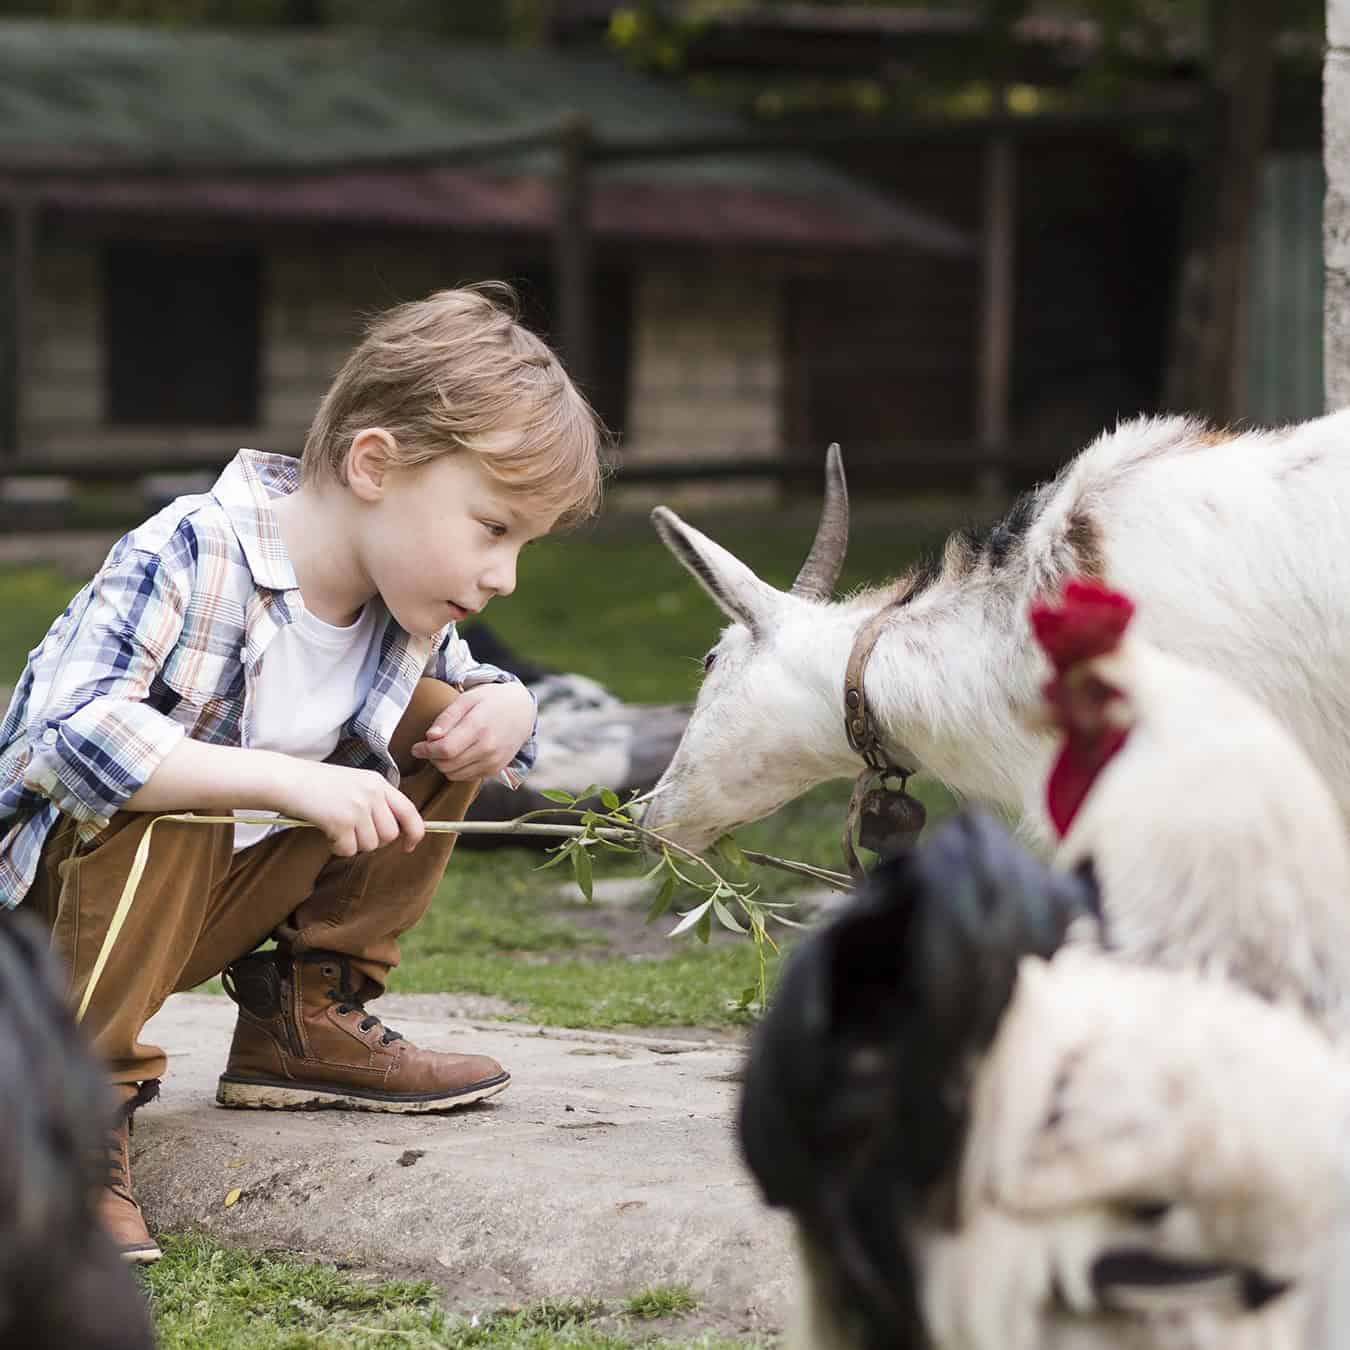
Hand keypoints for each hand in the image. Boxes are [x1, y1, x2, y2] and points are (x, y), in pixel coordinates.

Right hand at [277, 758, 424, 856]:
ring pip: (370, 845)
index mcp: (378, 782)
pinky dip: (338, 848)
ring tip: (337, 829)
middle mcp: (372, 793)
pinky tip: (327, 833)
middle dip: (373, 841)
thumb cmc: (317, 785)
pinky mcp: (340, 821)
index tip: (409, 846)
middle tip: (353, 833)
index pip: (409, 811)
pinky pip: (349, 850)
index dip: (415, 833)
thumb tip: (392, 833)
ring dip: (353, 845)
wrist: (286, 779)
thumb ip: (375, 802)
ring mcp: (357, 807)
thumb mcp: (355, 783)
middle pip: (389, 835)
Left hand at [411, 681, 534, 780]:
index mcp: (479, 727)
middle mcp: (488, 748)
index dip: (426, 750)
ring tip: (446, 748)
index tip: (416, 747)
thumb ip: (447, 717)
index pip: (445, 749)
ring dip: (444, 764)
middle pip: (447, 764)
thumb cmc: (491, 701)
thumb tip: (430, 737)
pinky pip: (466, 777)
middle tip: (430, 746)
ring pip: (454, 774)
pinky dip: (457, 768)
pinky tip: (460, 753)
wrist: (522, 711)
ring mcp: (493, 761)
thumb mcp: (467, 699)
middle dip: (433, 758)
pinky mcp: (495, 770)